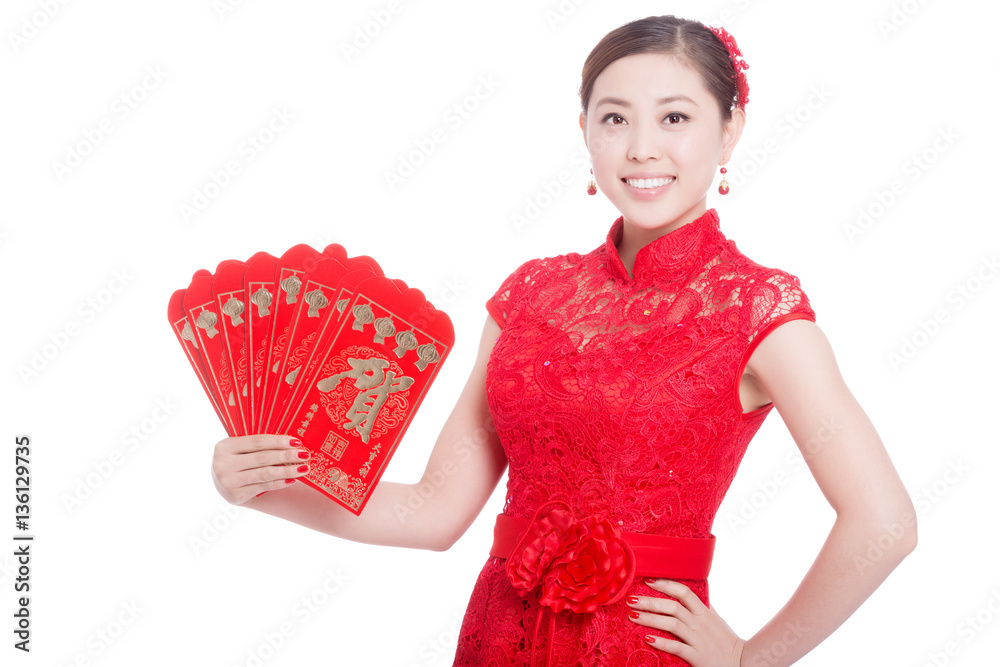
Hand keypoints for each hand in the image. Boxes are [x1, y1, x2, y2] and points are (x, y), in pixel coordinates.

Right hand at [211, 435, 310, 504]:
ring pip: (264, 474)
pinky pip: (263, 487)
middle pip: (262, 458)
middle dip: (286, 456)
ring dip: (287, 471)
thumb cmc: (238, 460)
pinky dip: (280, 483)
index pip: (257, 442)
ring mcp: (228, 482)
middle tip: (304, 455)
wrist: (223, 484)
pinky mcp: (236, 496)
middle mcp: (222, 464)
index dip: (278, 441)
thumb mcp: (240, 449)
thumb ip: (259, 444)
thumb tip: (292, 442)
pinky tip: (292, 480)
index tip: (296, 441)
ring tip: (303, 468)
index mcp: (224, 446)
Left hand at [627, 578, 744, 666]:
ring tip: (633, 616)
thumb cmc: (726, 640)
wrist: (742, 662)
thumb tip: (693, 591)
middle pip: (673, 607)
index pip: (684, 592)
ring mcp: (698, 639)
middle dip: (650, 602)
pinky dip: (662, 642)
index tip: (647, 580)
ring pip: (672, 625)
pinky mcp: (697, 656)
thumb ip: (703, 605)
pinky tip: (648, 638)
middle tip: (631, 599)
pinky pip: (677, 647)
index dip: (665, 584)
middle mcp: (700, 623)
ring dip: (651, 619)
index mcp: (704, 612)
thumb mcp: (716, 619)